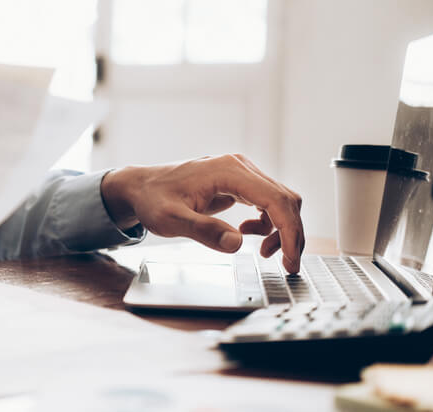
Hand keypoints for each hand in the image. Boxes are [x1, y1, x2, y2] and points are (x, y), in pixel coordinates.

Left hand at [101, 154, 304, 272]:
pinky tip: (246, 233)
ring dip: (281, 229)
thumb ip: (203, 230)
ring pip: (280, 200)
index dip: (289, 231)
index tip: (291, 259)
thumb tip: (236, 243)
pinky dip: (268, 222)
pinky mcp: (238, 182)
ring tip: (263, 252)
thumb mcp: (171, 220)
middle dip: (291, 234)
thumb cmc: (153, 199)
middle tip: (287, 265)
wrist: (142, 187)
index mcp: (228, 171)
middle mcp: (240, 166)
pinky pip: (267, 202)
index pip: (275, 199)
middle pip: (284, 199)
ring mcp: (240, 172)